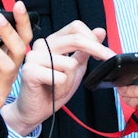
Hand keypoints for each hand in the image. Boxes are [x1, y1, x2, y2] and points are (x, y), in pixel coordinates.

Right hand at [1, 21, 112, 135]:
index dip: (92, 38)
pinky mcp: (29, 71)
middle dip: (97, 50)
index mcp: (52, 41)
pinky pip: (59, 77)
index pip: (75, 27)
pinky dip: (62, 88)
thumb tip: (100, 31)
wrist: (34, 111)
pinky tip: (53, 91)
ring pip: (70, 63)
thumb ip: (86, 50)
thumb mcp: (75, 68)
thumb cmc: (53, 90)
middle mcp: (42, 45)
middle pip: (75, 39)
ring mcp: (33, 57)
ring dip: (71, 81)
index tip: (103, 53)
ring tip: (61, 87)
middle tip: (107, 59)